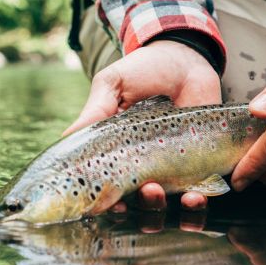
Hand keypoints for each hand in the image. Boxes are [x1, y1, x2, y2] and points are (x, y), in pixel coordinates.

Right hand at [64, 39, 220, 210]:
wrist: (188, 58)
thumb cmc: (145, 69)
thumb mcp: (114, 84)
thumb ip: (95, 111)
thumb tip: (66, 137)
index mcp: (116, 151)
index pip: (107, 186)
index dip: (105, 202)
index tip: (109, 205)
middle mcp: (141, 165)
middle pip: (136, 201)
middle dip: (140, 204)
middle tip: (146, 189)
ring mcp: (171, 167)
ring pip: (165, 203)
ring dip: (163, 206)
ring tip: (165, 192)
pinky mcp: (200, 165)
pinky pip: (196, 192)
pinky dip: (196, 202)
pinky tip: (196, 196)